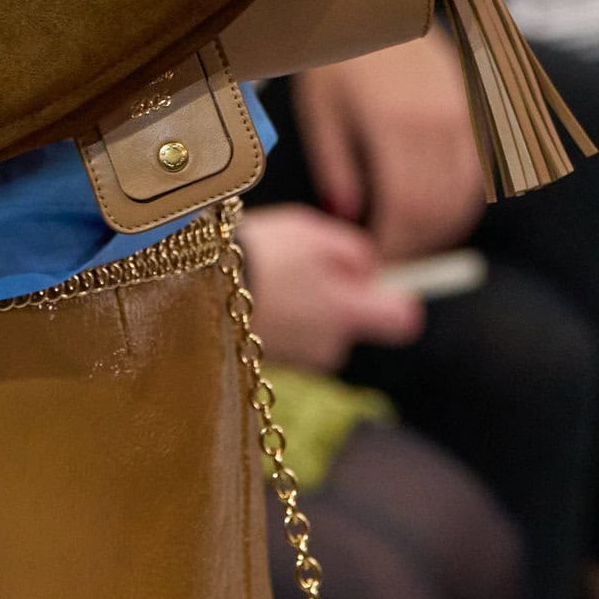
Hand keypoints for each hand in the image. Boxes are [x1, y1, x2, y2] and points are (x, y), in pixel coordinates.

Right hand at [234, 205, 424, 372]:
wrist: (196, 286)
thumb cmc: (260, 256)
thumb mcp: (312, 232)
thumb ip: (354, 251)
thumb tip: (370, 271)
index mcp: (350, 313)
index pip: (402, 320)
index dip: (391, 298)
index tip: (368, 282)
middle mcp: (330, 347)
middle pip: (349, 325)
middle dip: (331, 300)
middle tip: (296, 268)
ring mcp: (297, 362)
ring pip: (314, 333)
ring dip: (299, 309)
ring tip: (265, 280)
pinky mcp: (266, 366)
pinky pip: (284, 341)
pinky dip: (274, 321)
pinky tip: (250, 297)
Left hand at [291, 26, 486, 260]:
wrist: (376, 1)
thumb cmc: (338, 54)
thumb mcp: (321, 109)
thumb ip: (335, 165)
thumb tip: (347, 216)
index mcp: (395, 124)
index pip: (405, 208)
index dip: (394, 243)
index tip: (376, 260)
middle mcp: (439, 122)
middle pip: (439, 209)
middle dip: (417, 244)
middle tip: (393, 259)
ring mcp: (465, 115)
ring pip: (467, 195)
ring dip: (443, 229)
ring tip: (412, 241)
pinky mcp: (478, 109)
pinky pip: (482, 171)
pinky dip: (464, 200)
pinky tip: (437, 210)